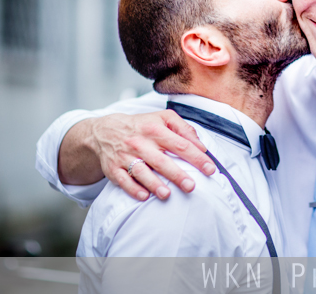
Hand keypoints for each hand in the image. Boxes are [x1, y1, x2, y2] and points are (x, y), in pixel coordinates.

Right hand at [88, 111, 215, 200]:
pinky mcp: (113, 168)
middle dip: (176, 174)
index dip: (196, 157)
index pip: (180, 144)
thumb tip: (201, 147)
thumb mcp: (164, 118)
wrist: (106, 131)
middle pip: (161, 160)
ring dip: (154, 184)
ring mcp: (125, 156)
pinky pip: (123, 180)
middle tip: (191, 186)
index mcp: (156, 130)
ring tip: (166, 194)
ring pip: (140, 171)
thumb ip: (184, 129)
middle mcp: (140, 143)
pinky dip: (133, 189)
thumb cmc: (143, 125)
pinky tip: (144, 196)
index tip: (210, 169)